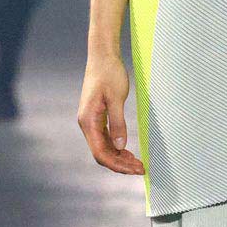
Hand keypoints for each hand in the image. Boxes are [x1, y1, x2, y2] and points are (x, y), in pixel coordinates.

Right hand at [78, 52, 144, 174]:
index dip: (118, 164)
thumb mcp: (116, 98)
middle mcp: (86, 124)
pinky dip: (117, 147)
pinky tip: (128, 151)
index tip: (135, 169)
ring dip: (119, 157)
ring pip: (103, 147)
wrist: (102, 56)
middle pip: (102, 153)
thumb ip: (118, 123)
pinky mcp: (96, 117)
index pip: (100, 152)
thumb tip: (121, 146)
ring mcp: (90, 121)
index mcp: (88, 121)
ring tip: (137, 163)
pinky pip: (105, 139)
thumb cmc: (109, 73)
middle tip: (140, 168)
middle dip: (120, 164)